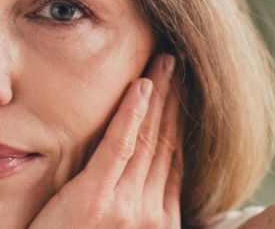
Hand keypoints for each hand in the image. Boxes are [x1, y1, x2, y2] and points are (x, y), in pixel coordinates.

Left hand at [29, 53, 182, 228]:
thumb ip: (127, 200)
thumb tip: (135, 166)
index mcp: (157, 218)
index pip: (172, 157)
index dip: (177, 119)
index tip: (178, 89)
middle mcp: (150, 212)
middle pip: (165, 141)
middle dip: (174, 98)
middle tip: (175, 62)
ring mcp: (126, 206)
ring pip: (148, 138)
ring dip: (159, 95)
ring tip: (164, 62)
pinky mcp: (96, 198)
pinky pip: (121, 147)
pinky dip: (132, 113)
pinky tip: (141, 86)